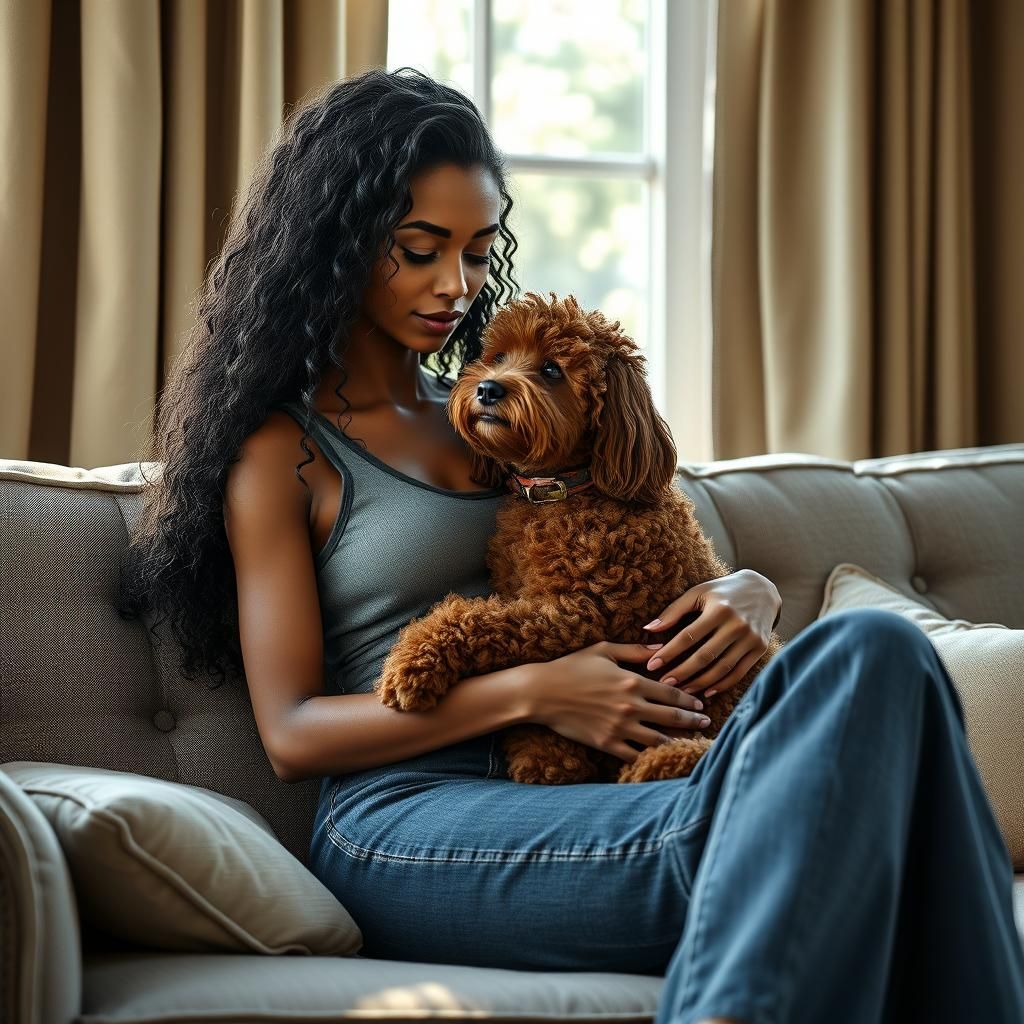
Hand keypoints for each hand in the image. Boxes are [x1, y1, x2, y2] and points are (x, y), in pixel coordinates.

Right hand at [524, 641, 711, 763]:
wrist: (542, 692)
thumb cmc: (571, 667)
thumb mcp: (604, 651)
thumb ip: (634, 650)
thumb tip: (660, 646)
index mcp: (633, 681)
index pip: (672, 693)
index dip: (689, 699)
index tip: (700, 704)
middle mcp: (631, 706)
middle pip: (672, 717)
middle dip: (693, 721)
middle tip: (706, 724)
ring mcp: (620, 727)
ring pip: (658, 740)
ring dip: (678, 742)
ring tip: (690, 744)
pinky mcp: (607, 743)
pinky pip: (635, 756)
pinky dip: (651, 758)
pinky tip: (661, 759)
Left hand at [642, 569, 781, 698]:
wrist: (762, 590)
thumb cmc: (722, 591)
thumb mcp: (698, 593)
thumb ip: (674, 611)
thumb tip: (649, 628)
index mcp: (719, 609)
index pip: (688, 636)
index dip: (669, 653)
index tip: (651, 665)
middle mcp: (737, 624)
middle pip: (705, 656)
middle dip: (682, 672)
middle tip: (664, 684)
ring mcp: (751, 638)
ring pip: (722, 668)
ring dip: (700, 683)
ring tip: (682, 691)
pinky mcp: (760, 648)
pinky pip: (739, 672)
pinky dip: (722, 685)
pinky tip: (706, 691)